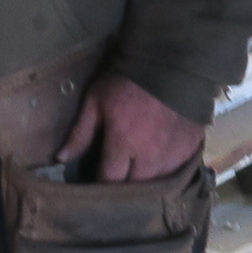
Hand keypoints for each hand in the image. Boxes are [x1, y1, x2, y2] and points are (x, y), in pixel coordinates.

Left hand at [64, 73, 202, 182]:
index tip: (94, 184)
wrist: (172, 64)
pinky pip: (176, 173)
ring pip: (156, 184)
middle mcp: (149, 157)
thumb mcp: (96, 101)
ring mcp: (172, 155)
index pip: (109, 181)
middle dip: (122, 188)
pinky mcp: (190, 150)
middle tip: (115, 180)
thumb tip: (61, 158)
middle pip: (134, 188)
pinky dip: (165, 173)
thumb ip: (80, 133)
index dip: (100, 186)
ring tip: (135, 176)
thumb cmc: (128, 82)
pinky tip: (158, 166)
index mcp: (123, 144)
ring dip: (144, 183)